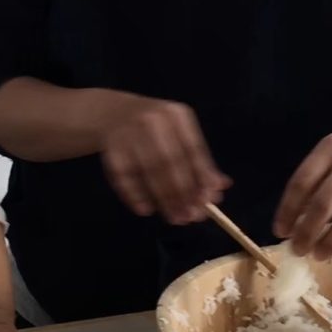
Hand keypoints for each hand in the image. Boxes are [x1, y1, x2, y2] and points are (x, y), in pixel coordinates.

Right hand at [99, 96, 230, 223]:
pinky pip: (124, 177)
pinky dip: (135, 196)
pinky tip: (146, 210)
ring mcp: (128, 133)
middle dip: (183, 193)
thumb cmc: (155, 128)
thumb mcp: (179, 134)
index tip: (209, 201)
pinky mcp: (110, 149)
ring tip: (175, 218)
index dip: (202, 177)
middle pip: (171, 162)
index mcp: (176, 115)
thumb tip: (221, 187)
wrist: (111, 113)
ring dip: (164, 199)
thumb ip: (199, 160)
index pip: (193, 149)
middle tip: (191, 216)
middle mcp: (152, 120)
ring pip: (149, 171)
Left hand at [271, 119, 331, 260]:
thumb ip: (316, 180)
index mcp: (331, 147)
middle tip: (298, 250)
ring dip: (330, 243)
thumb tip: (293, 221)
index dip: (287, 210)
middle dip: (306, 233)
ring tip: (319, 256)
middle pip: (323, 204)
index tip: (280, 231)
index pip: (301, 183)